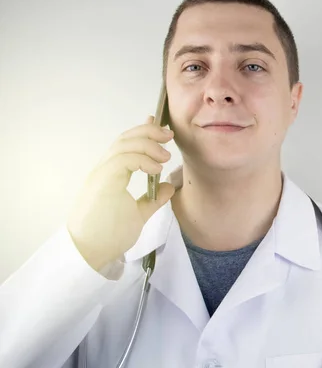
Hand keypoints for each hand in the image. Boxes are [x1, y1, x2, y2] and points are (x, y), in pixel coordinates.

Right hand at [66, 116, 175, 270]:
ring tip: (165, 155)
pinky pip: (123, 160)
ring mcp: (102, 175)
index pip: (126, 145)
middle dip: (149, 132)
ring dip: (148, 145)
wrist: (89, 253)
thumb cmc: (109, 236)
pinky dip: (142, 160)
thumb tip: (169, 187)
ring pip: (123, 145)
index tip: (162, 130)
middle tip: (168, 135)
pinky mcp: (102, 182)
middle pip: (125, 139)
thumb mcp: (138, 215)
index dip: (143, 133)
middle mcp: (104, 170)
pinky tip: (156, 169)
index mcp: (110, 175)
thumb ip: (153, 200)